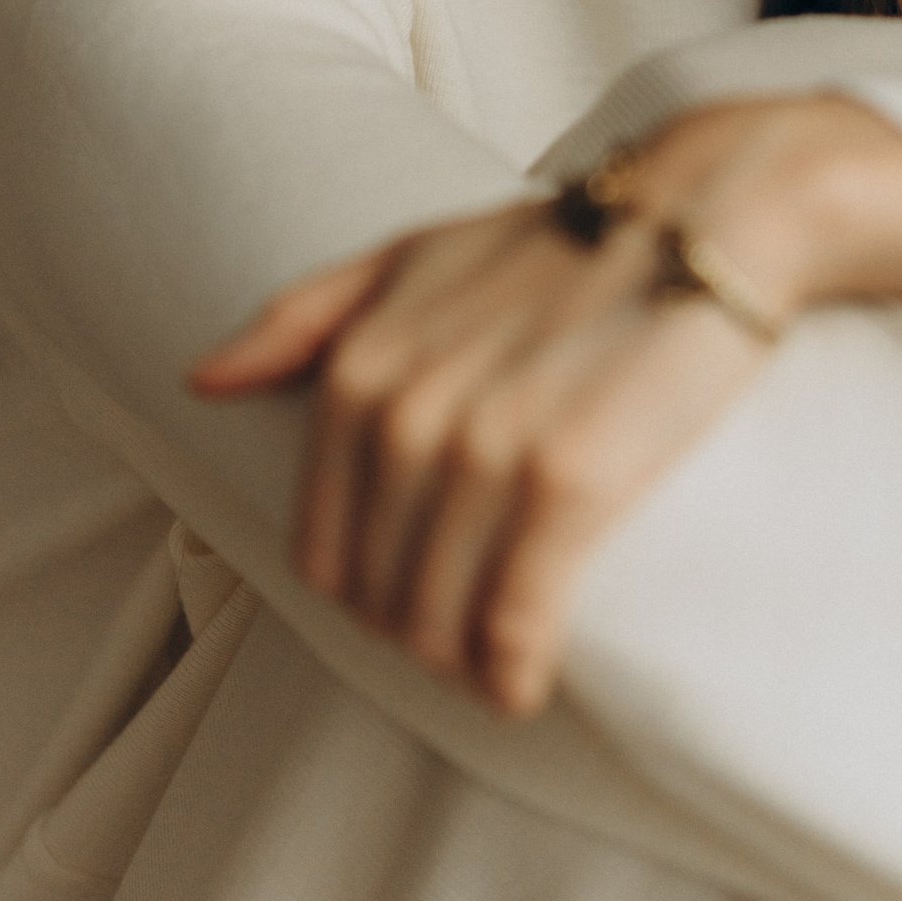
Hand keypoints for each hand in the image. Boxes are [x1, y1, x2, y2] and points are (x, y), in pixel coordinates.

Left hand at [190, 94, 901, 716]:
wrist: (701, 215)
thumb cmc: (562, 243)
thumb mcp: (414, 257)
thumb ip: (305, 317)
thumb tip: (201, 377)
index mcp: (359, 369)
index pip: (324, 545)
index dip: (364, 594)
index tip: (414, 603)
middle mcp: (405, 414)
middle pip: (378, 593)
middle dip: (414, 632)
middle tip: (464, 638)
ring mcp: (484, 451)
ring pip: (439, 618)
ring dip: (461, 663)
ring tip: (496, 666)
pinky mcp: (568, 483)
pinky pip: (514, 621)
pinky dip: (512, 671)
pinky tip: (523, 685)